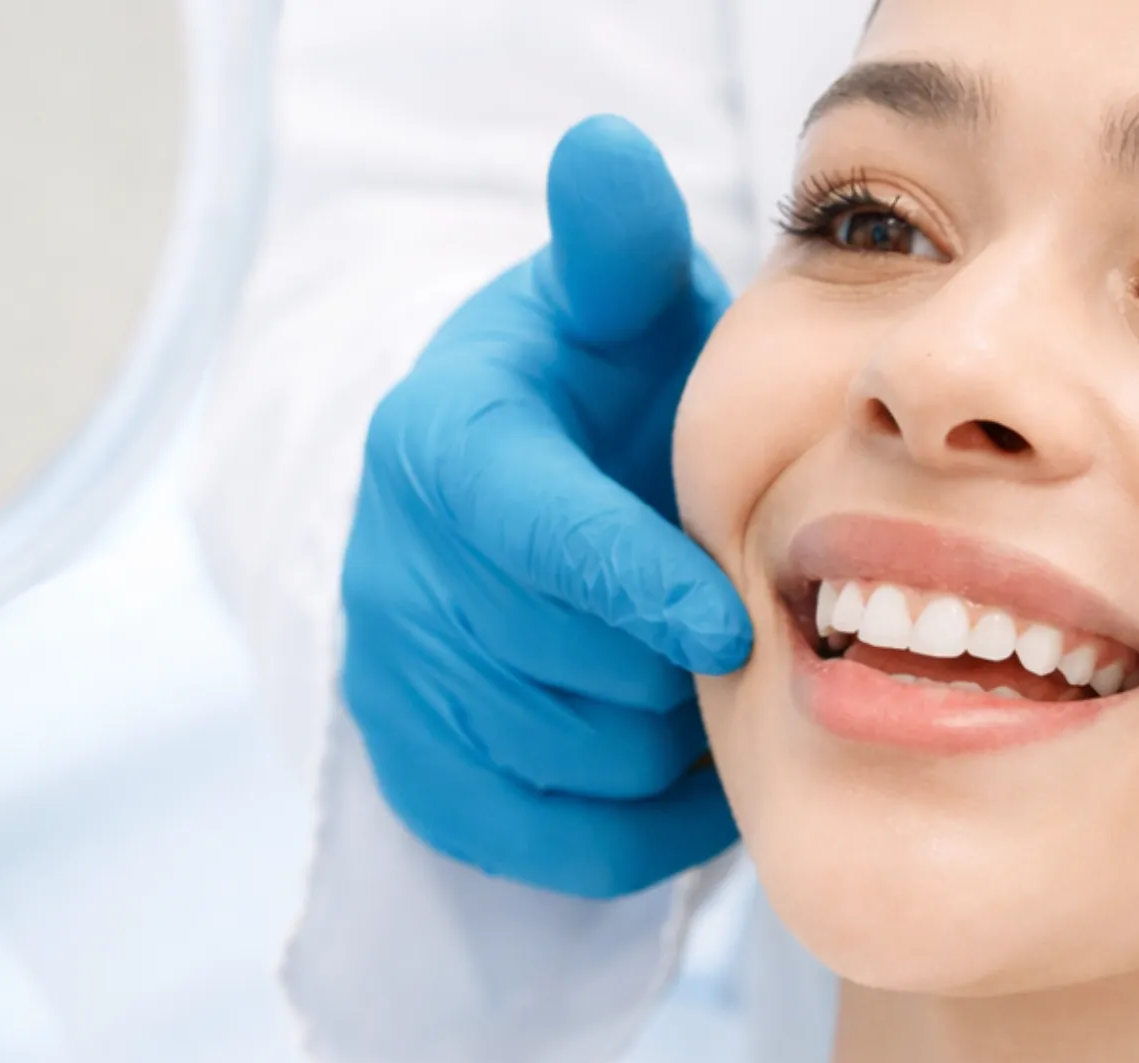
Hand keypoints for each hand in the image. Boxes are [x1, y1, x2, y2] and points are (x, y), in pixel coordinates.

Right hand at [339, 116, 750, 898]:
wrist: (522, 498)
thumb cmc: (599, 394)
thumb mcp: (615, 308)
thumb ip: (617, 245)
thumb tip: (606, 148)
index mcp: (441, 440)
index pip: (526, 529)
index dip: (630, 584)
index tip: (730, 626)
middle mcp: (391, 561)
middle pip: (558, 663)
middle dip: (669, 660)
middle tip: (746, 632)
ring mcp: (391, 674)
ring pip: (562, 759)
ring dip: (664, 737)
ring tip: (708, 681)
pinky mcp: (412, 766)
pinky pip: (545, 839)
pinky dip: (637, 822)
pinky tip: (680, 758)